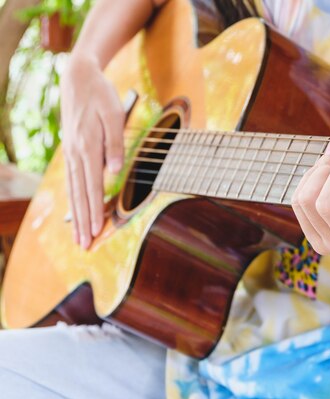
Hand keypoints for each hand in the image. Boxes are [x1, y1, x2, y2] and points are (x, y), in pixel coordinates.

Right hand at [60, 54, 124, 248]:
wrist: (78, 78)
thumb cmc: (101, 96)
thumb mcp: (114, 115)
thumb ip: (115, 144)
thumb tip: (115, 171)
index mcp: (88, 147)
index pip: (92, 187)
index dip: (94, 211)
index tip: (96, 231)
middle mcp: (76, 154)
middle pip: (80, 195)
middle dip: (83, 222)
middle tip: (84, 246)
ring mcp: (71, 153)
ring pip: (73, 191)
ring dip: (76, 215)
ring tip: (77, 237)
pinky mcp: (70, 151)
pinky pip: (71, 180)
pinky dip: (72, 199)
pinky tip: (73, 212)